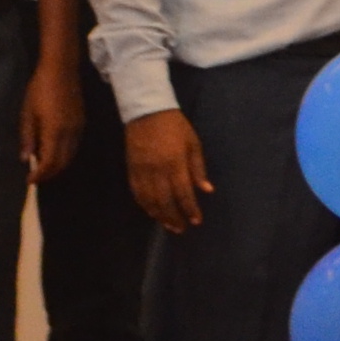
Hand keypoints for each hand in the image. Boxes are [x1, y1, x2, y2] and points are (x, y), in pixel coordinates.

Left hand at [20, 56, 82, 182]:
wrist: (61, 70)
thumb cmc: (39, 89)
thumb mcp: (27, 113)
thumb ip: (28, 137)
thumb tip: (26, 159)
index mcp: (54, 132)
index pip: (49, 162)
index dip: (40, 175)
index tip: (29, 180)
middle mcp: (70, 134)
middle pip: (62, 163)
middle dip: (50, 174)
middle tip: (36, 178)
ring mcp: (78, 129)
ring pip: (70, 156)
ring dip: (58, 165)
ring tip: (43, 167)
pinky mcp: (81, 123)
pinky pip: (74, 146)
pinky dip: (65, 155)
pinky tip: (54, 152)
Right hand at [125, 107, 211, 231]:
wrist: (147, 111)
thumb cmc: (175, 127)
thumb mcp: (193, 143)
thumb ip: (198, 168)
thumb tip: (207, 190)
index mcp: (176, 163)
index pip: (184, 193)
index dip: (190, 209)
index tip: (196, 221)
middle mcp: (158, 171)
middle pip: (166, 201)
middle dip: (174, 217)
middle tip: (181, 229)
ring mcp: (142, 171)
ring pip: (150, 200)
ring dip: (159, 215)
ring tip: (168, 225)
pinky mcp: (131, 169)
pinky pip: (137, 193)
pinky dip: (144, 205)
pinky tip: (152, 212)